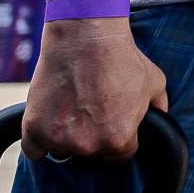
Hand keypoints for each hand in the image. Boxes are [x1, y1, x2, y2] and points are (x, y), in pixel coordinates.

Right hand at [23, 20, 166, 160]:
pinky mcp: (33, 129)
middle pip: (90, 153)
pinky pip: (33, 151)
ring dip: (65, 136)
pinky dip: (37, 141)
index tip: (111, 122)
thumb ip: (159, 107)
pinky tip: (47, 122)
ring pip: (62, 150)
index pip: (119, 155)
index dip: (117, 137)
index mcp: (119, 139)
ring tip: (71, 104)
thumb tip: (160, 120)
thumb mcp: (153, 82)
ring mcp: (58, 140)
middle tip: (90, 107)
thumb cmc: (121, 58)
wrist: (85, 36)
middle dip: (92, 135)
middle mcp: (88, 146)